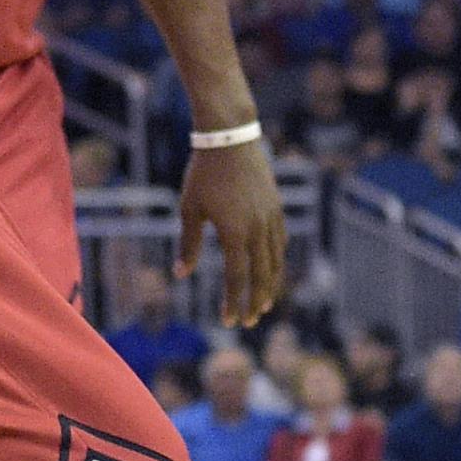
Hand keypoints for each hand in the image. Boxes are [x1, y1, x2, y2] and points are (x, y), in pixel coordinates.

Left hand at [175, 135, 285, 327]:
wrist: (230, 138)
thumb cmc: (203, 173)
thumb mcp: (189, 209)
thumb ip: (188, 243)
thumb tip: (180, 274)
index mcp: (235, 233)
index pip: (237, 278)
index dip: (233, 302)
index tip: (229, 321)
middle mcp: (258, 229)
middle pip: (262, 275)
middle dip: (255, 302)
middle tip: (249, 321)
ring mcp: (272, 218)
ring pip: (276, 261)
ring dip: (270, 286)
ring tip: (264, 304)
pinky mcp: (277, 207)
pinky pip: (280, 242)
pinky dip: (276, 261)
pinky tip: (271, 269)